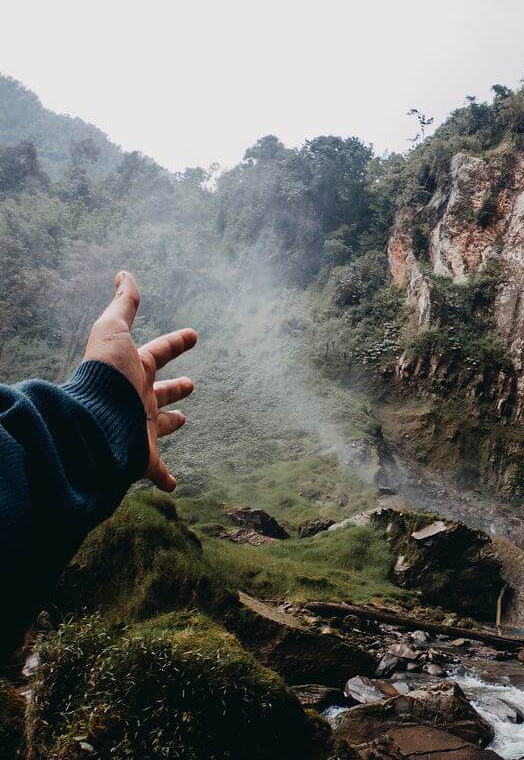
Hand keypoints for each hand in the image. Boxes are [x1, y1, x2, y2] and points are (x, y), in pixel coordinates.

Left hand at [83, 271, 197, 491]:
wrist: (93, 422)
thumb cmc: (106, 377)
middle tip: (191, 384)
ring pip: (160, 425)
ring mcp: (141, 428)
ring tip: (183, 420)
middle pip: (159, 391)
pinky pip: (156, 470)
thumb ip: (122, 305)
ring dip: (171, 423)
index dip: (177, 343)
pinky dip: (166, 477)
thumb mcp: (112, 332)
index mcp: (134, 371)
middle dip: (174, 387)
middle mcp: (137, 399)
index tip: (193, 335)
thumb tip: (124, 273)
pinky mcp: (142, 457)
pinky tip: (173, 485)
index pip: (159, 352)